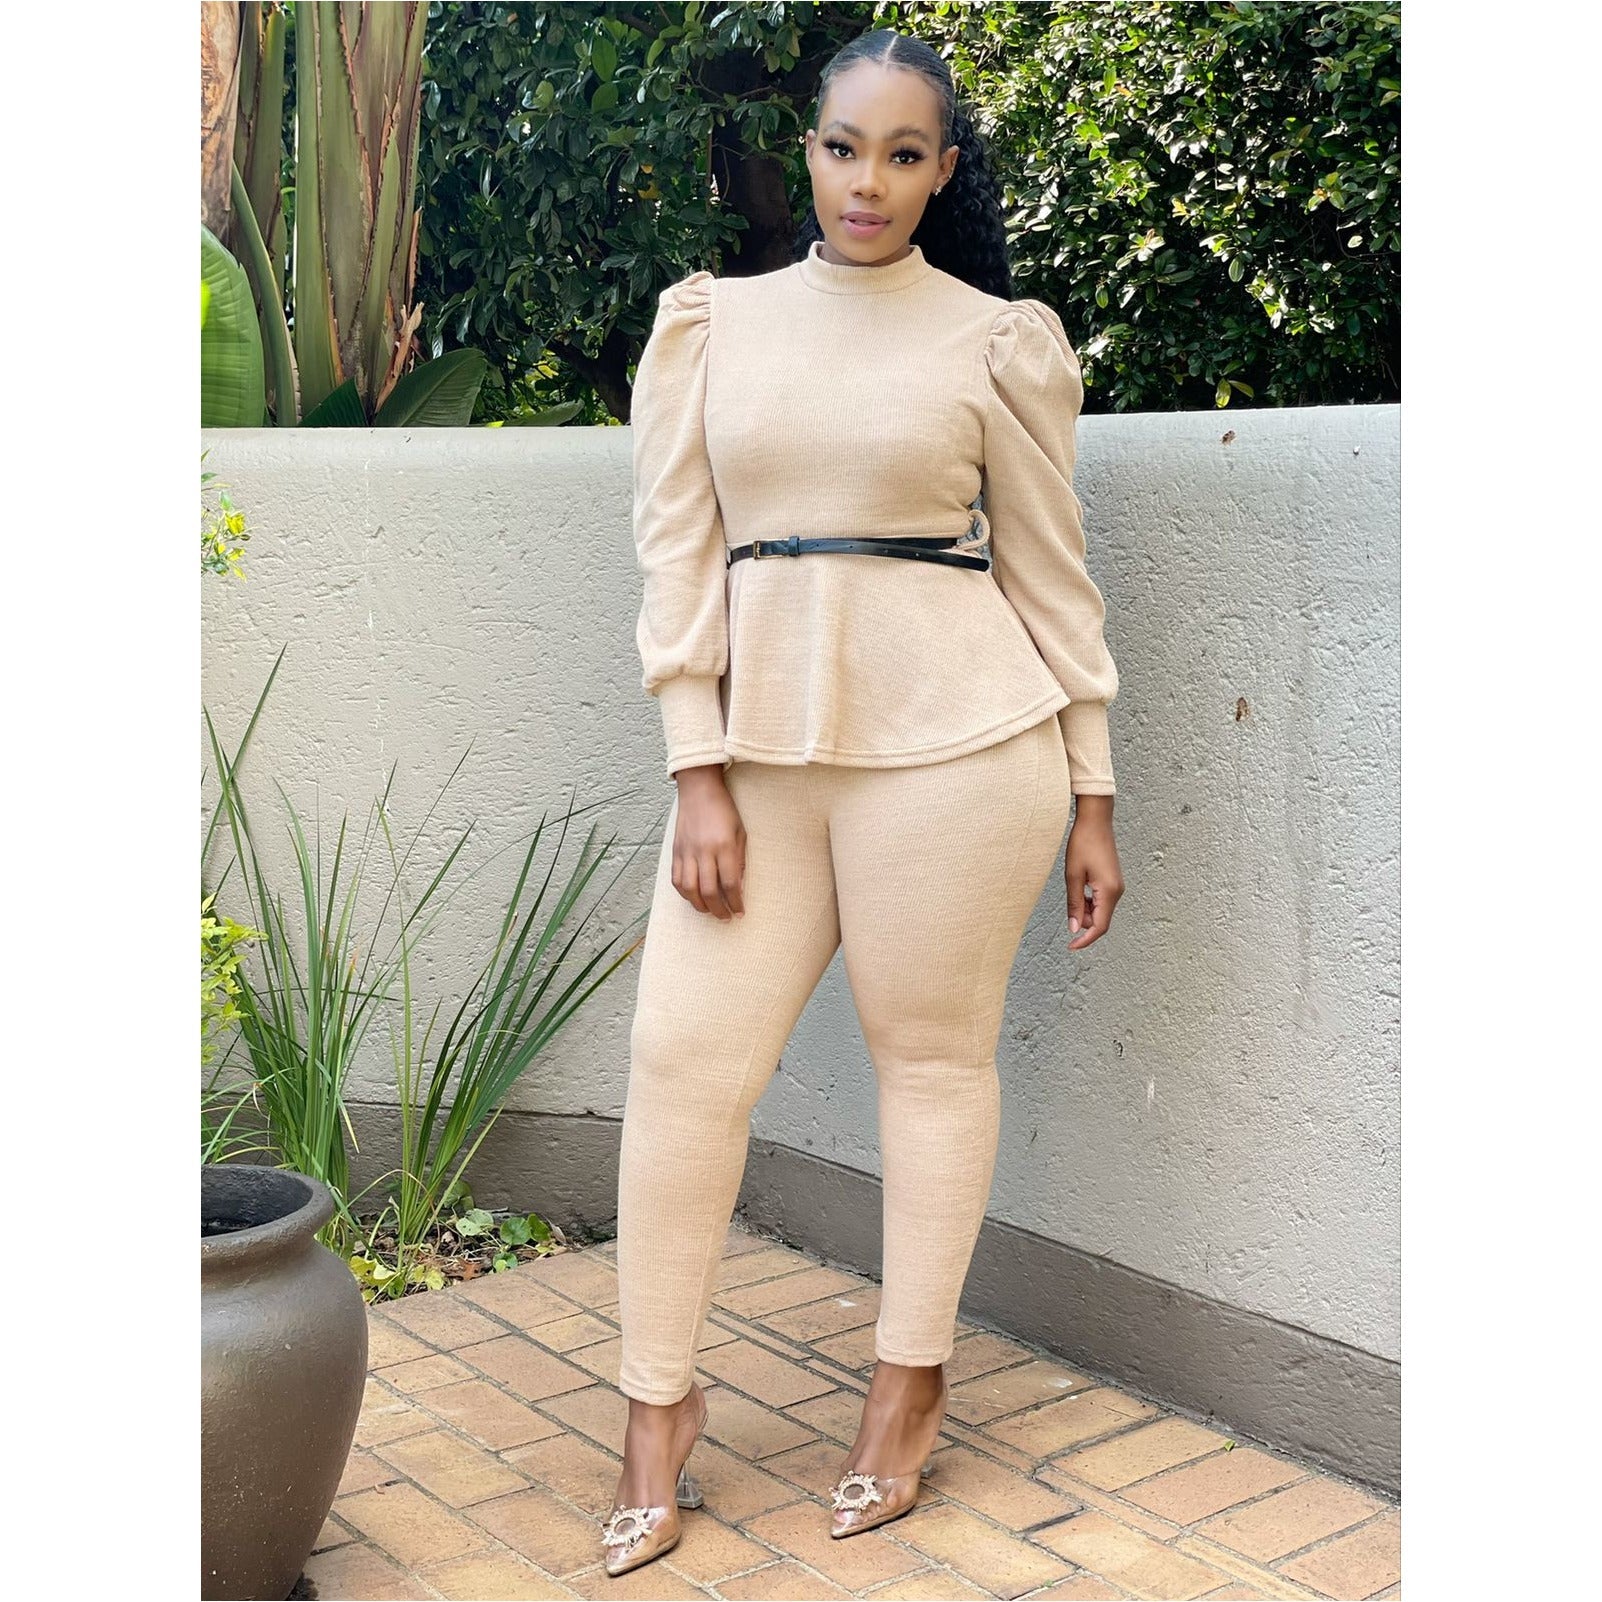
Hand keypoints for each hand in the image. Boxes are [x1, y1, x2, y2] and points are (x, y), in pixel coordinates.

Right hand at [672, 766, 746, 919]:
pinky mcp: (675, 851)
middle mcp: (704, 851)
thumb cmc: (724, 810)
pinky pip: (677, 879)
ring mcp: (687, 852)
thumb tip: (738, 888)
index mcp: (724, 846)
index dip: (736, 902)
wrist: (699, 790)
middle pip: (709, 891)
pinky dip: (685, 893)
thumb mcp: (741, 833)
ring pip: (689, 889)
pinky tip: (694, 898)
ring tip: (710, 911)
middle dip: (719, 909)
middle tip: (726, 918)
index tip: (740, 912)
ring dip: (700, 906)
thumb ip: (740, 861)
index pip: (730, 883)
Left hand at [1064, 795, 1123, 950]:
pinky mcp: (1113, 881)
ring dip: (1085, 911)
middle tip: (1067, 907)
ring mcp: (1117, 887)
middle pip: (1100, 921)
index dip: (1085, 940)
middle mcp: (1117, 892)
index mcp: (1108, 892)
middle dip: (1083, 922)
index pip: (1099, 926)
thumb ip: (1073, 904)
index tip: (1071, 947)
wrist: (1096, 820)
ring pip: (1101, 911)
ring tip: (1072, 890)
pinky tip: (1079, 889)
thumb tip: (1074, 928)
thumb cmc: (1083, 844)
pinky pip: (1102, 901)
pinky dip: (1089, 902)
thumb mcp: (1072, 875)